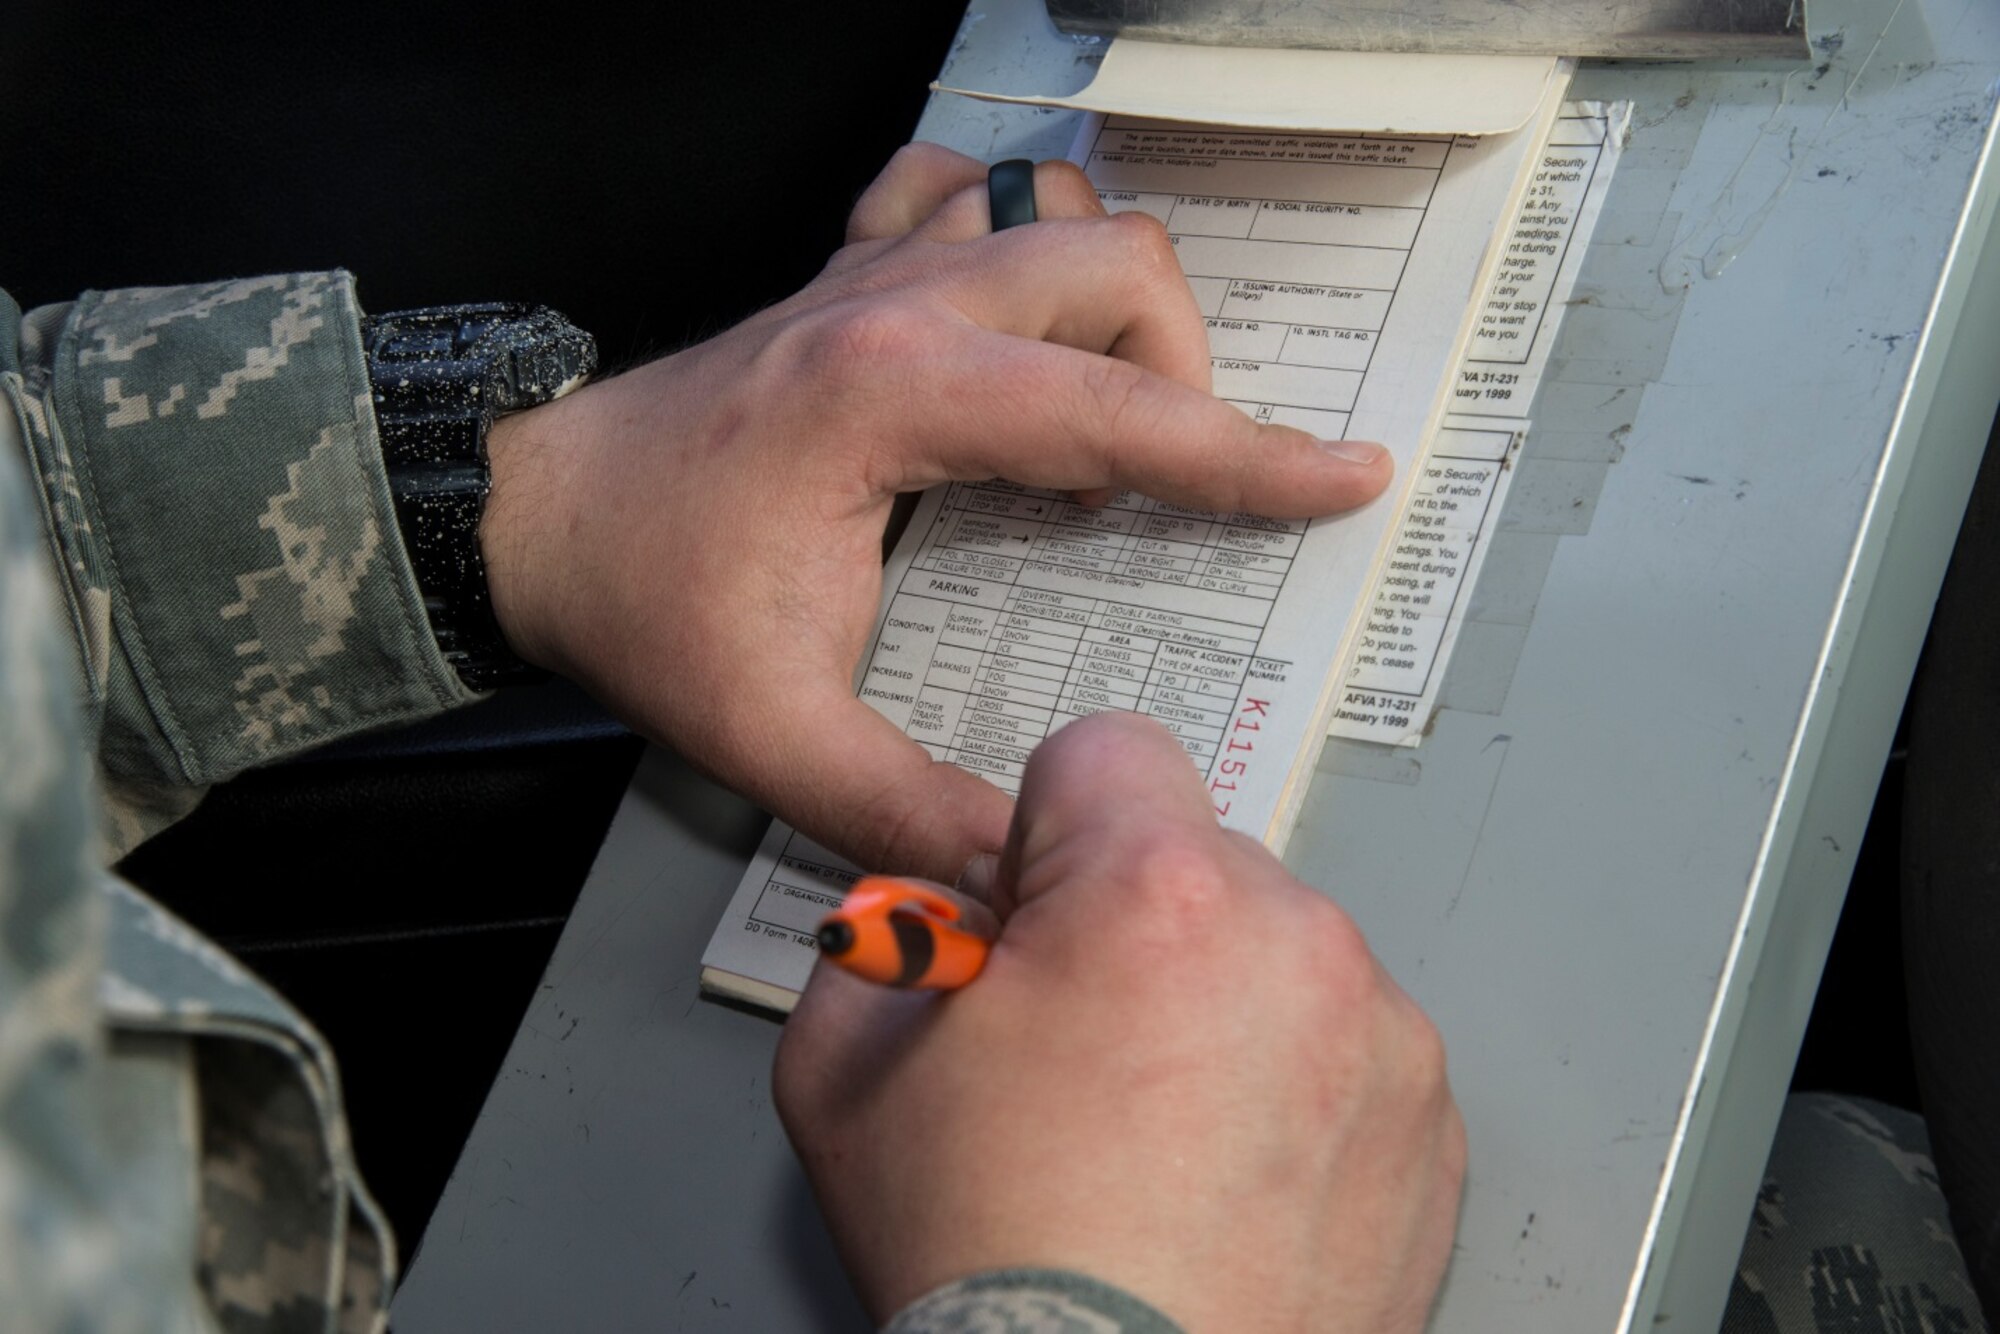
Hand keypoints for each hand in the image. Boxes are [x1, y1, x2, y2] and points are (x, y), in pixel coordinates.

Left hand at [481, 144, 1392, 881]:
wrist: (536, 517)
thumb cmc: (645, 603)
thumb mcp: (774, 734)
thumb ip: (908, 812)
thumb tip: (1025, 874)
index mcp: (896, 399)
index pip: (1118, 414)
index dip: (1249, 458)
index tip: (1344, 478)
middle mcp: (900, 307)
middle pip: (1119, 271)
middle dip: (1180, 378)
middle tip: (1148, 491)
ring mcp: (875, 271)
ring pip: (1063, 216)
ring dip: (1115, 310)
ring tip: (1086, 425)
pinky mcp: (850, 275)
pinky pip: (962, 195)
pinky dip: (1015, 238)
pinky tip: (1005, 327)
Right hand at [774, 713, 1465, 1332]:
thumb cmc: (992, 1266)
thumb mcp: (844, 1064)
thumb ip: (891, 929)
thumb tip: (943, 909)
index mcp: (1153, 894)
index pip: (1107, 748)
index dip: (1045, 830)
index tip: (1033, 914)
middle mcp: (1294, 941)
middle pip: (1196, 858)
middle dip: (1133, 925)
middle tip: (1079, 1053)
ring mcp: (1381, 1037)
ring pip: (1277, 954)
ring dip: (1220, 1007)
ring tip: (1156, 1137)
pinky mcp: (1429, 1127)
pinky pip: (1346, 1049)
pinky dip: (1292, 1091)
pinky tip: (1225, 1177)